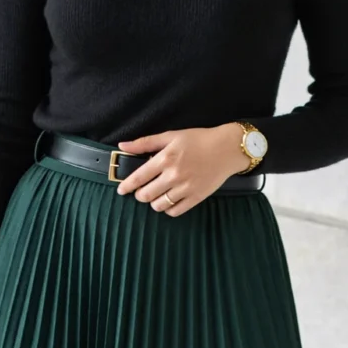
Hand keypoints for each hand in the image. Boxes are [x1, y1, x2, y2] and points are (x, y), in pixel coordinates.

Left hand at [114, 124, 250, 214]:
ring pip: (159, 205)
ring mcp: (185, 188)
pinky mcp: (196, 198)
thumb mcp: (170, 136)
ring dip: (153, 202)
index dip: (126, 186)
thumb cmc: (198, 140)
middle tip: (142, 191)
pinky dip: (168, 209)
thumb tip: (123, 145)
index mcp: (165, 159)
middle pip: (146, 195)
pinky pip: (175, 211)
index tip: (121, 190)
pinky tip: (168, 201)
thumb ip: (145, 142)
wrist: (226, 149)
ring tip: (156, 196)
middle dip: (140, 195)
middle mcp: (174, 175)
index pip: (138, 178)